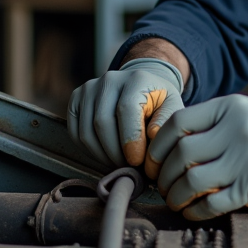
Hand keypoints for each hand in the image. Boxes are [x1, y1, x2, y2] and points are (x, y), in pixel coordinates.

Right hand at [68, 58, 184, 169]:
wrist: (140, 86)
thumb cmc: (158, 102)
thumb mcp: (172, 108)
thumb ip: (165, 122)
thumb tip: (152, 136)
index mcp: (136, 79)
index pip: (126, 109)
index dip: (130, 139)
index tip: (137, 161)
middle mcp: (109, 79)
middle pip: (102, 122)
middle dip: (114, 153)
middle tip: (128, 168)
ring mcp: (89, 88)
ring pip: (86, 131)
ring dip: (101, 156)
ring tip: (118, 164)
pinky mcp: (76, 98)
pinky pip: (75, 133)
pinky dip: (88, 151)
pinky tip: (105, 156)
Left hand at [147, 94, 247, 220]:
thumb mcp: (247, 111)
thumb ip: (213, 122)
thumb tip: (172, 143)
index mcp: (230, 107)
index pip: (178, 123)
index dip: (157, 145)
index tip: (152, 158)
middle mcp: (236, 131)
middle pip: (181, 154)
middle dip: (162, 173)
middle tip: (159, 183)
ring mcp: (246, 160)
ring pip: (192, 181)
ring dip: (175, 194)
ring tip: (174, 198)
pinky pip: (213, 204)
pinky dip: (195, 211)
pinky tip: (192, 211)